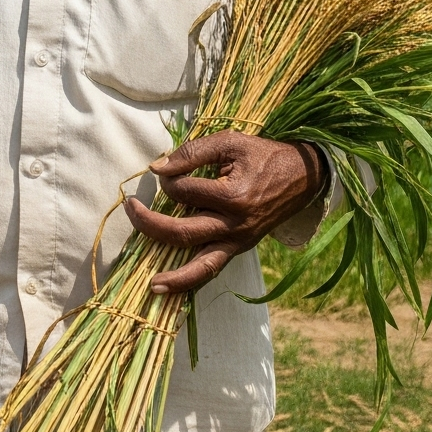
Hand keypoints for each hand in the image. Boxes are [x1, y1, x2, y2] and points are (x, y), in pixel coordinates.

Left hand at [125, 133, 324, 296]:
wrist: (303, 176)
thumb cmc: (263, 155)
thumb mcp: (230, 142)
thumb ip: (191, 152)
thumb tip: (156, 168)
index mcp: (233, 196)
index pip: (183, 192)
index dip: (168, 180)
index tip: (167, 170)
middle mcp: (236, 224)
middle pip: (183, 233)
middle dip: (149, 224)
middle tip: (128, 207)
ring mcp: (239, 241)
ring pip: (202, 266)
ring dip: (175, 278)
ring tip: (151, 286)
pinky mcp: (240, 248)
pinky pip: (214, 269)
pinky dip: (193, 281)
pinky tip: (173, 289)